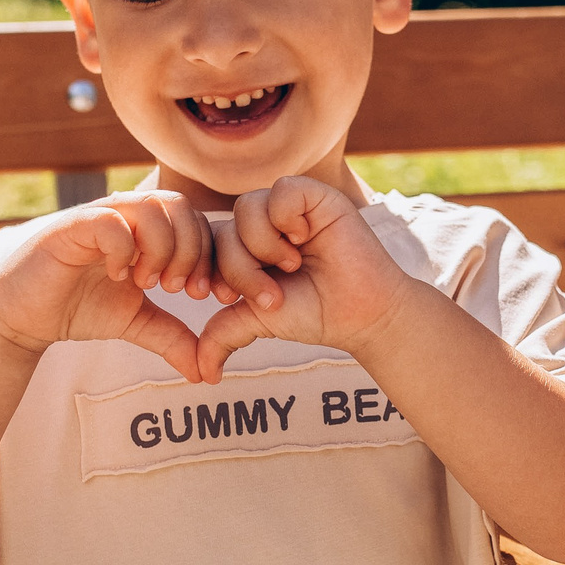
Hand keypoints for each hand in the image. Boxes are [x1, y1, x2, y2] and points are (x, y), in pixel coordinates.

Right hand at [0, 190, 231, 381]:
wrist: (24, 317)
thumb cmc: (77, 309)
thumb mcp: (136, 323)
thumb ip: (172, 337)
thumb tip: (208, 372)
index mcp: (146, 231)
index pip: (196, 222)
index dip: (211, 257)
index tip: (209, 296)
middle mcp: (125, 216)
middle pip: (180, 206)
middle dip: (192, 251)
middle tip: (180, 290)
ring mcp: (99, 217)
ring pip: (151, 207)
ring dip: (162, 249)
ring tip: (148, 283)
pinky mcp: (72, 227)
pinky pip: (111, 222)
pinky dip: (125, 250)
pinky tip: (119, 277)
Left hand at [198, 176, 418, 376]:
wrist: (361, 313)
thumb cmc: (314, 312)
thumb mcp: (259, 320)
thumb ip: (224, 334)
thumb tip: (203, 373)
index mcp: (243, 247)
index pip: (207, 246)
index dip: (215, 272)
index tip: (232, 298)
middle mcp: (261, 223)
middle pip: (224, 229)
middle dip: (242, 270)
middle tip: (273, 295)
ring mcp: (286, 207)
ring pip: (247, 208)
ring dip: (265, 245)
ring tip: (293, 264)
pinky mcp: (313, 195)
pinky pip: (281, 190)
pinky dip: (287, 218)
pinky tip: (305, 237)